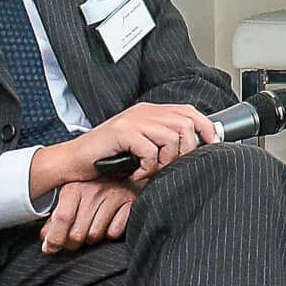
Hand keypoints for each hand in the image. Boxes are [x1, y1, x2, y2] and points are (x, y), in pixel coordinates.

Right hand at [29, 100, 218, 201]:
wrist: (72, 162)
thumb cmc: (106, 159)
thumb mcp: (140, 147)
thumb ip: (163, 142)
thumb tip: (194, 150)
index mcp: (151, 112)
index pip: (189, 112)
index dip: (206, 128)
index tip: (213, 145)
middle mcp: (144, 112)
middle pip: (185, 124)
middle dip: (186, 150)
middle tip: (170, 167)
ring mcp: (132, 120)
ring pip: (171, 137)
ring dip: (166, 161)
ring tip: (151, 171)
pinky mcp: (121, 132)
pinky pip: (150, 150)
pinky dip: (148, 167)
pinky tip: (136, 173)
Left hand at [40, 179, 134, 253]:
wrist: (121, 173)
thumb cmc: (91, 190)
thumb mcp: (69, 199)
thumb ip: (55, 221)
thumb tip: (46, 244)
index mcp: (74, 188)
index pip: (62, 219)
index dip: (54, 238)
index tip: (49, 248)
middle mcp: (94, 191)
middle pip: (77, 233)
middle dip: (72, 243)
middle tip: (73, 240)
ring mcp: (113, 196)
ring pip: (95, 235)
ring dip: (92, 239)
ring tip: (91, 229)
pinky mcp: (130, 203)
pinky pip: (114, 232)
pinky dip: (110, 233)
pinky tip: (107, 224)